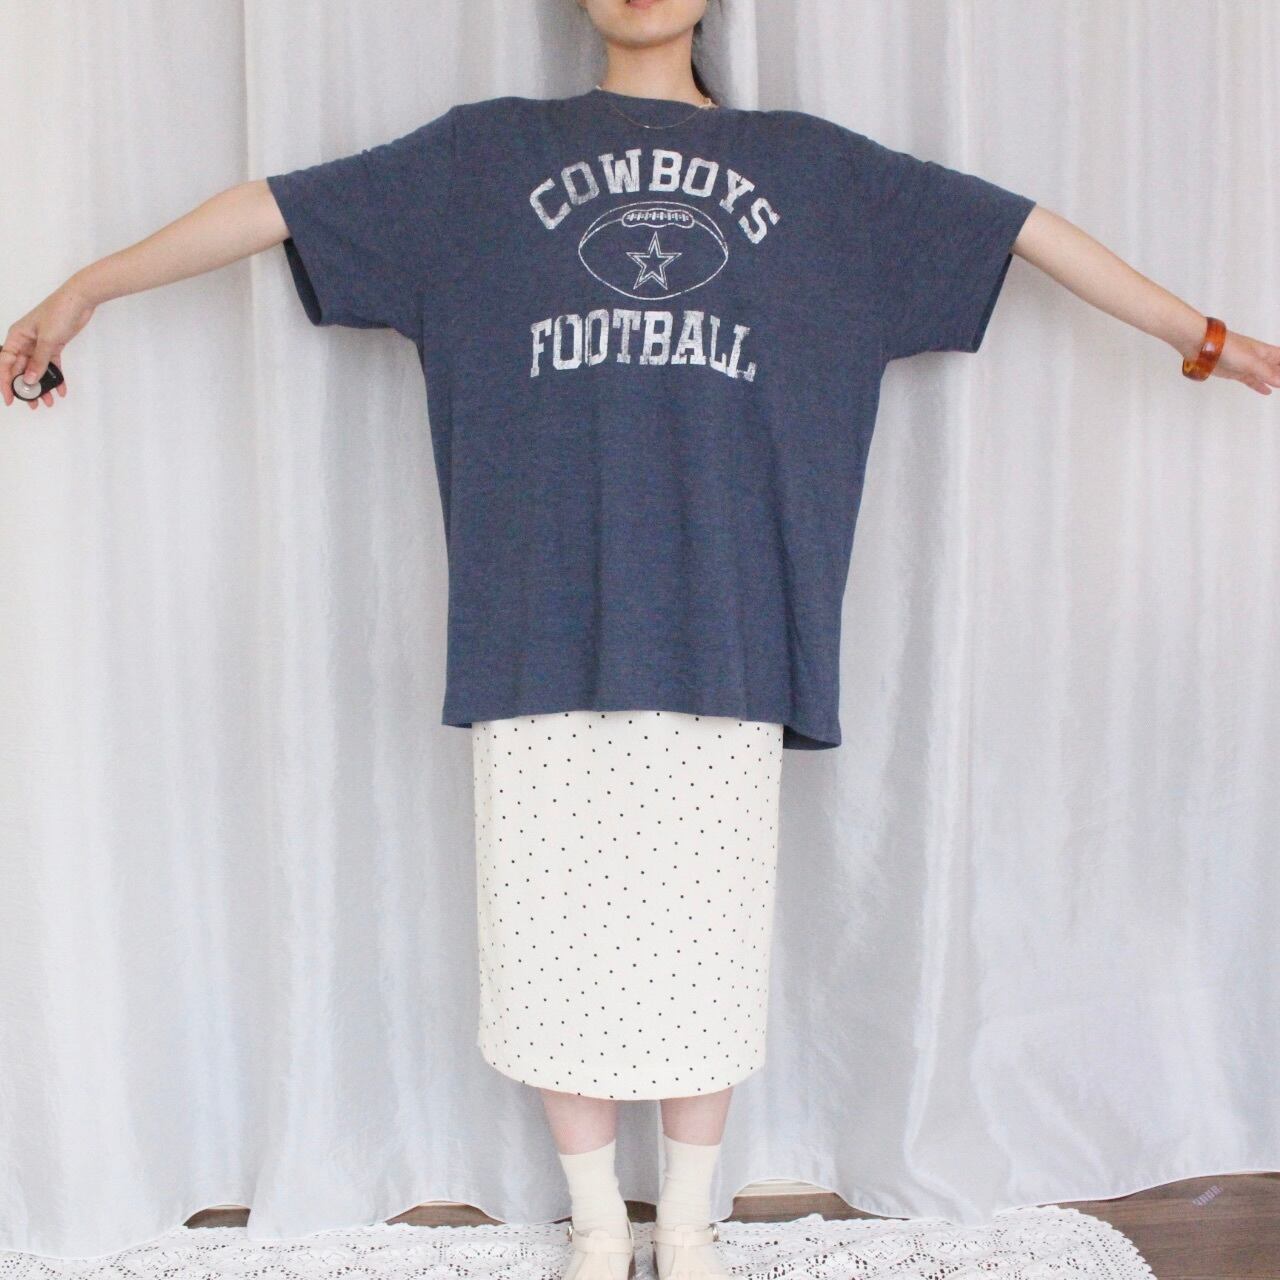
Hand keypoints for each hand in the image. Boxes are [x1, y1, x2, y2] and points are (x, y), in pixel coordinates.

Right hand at [1, 282, 97, 411]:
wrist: (80, 301)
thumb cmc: (58, 313)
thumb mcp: (46, 340)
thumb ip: (39, 361)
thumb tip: (30, 380)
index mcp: (16, 337)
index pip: (5, 363)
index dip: (5, 382)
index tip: (10, 398)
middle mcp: (25, 341)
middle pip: (22, 369)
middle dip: (26, 388)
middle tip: (32, 404)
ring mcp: (39, 344)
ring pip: (37, 369)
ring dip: (42, 386)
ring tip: (48, 401)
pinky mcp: (54, 345)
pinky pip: (52, 365)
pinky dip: (56, 378)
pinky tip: (60, 390)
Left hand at [1204, 329, 1279, 395]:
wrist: (1204, 348)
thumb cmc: (1230, 350)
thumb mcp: (1252, 362)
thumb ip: (1267, 373)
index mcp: (1266, 352)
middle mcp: (1259, 358)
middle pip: (1276, 368)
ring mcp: (1247, 366)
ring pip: (1265, 375)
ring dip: (1274, 381)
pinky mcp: (1236, 373)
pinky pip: (1252, 380)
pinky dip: (1260, 385)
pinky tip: (1267, 391)